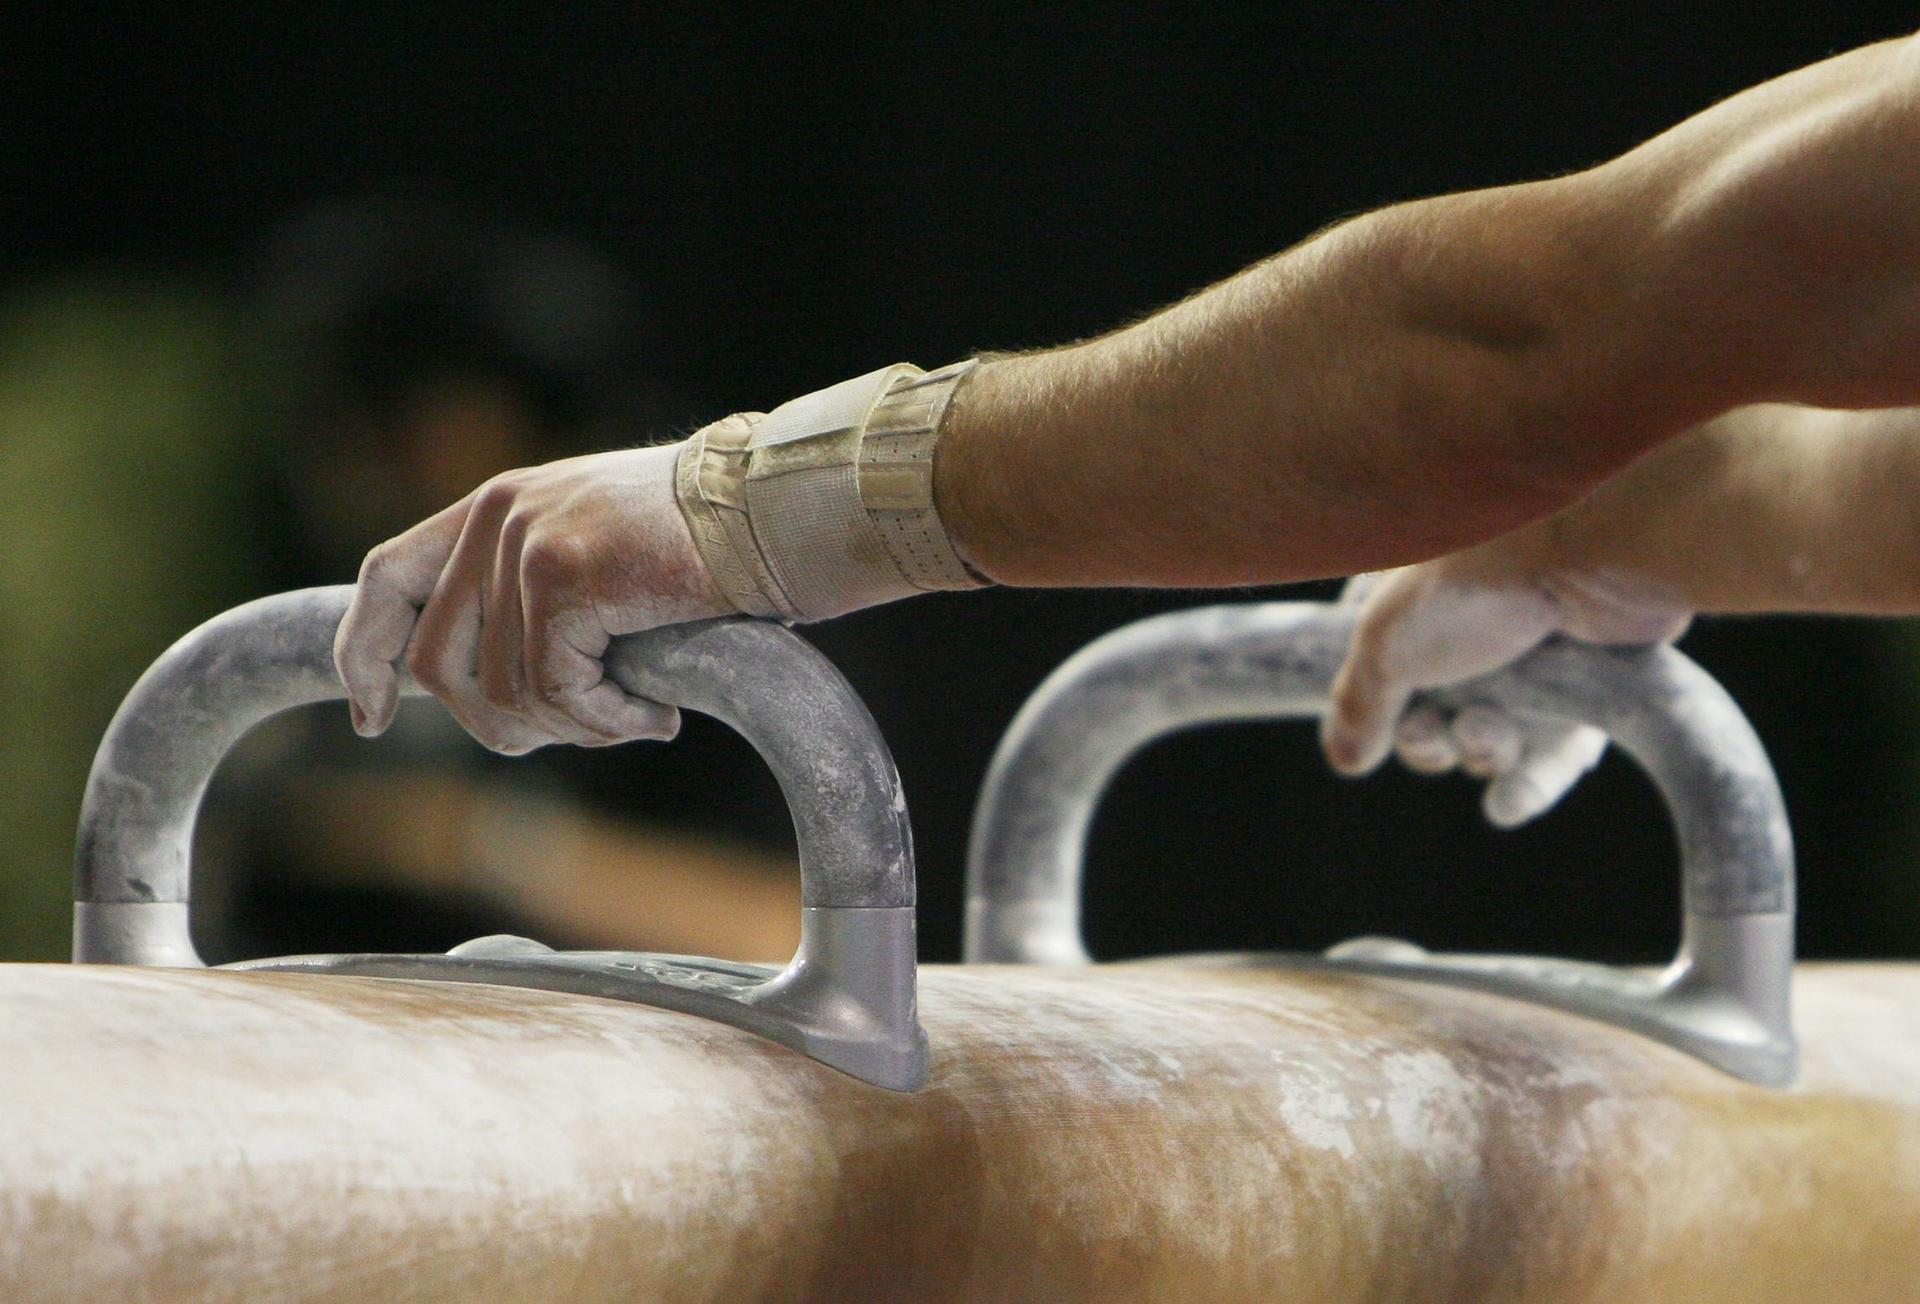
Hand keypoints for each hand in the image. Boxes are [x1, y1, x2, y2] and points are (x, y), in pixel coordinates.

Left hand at [334, 437, 732, 753]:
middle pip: (439, 664)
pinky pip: (556, 690)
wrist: (772, 514)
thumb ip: (533, 601)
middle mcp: (496, 515)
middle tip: (581, 731)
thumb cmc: (706, 549)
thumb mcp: (597, 558)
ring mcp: (525, 543)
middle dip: (501, 724)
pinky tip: (654, 714)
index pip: (388, 578)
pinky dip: (605, 722)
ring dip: (572, 727)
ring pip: (503, 691)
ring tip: (635, 716)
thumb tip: (494, 700)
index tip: (374, 719)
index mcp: (494, 506)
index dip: (366, 653)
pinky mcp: (564, 576)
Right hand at [1319, 537, 1690, 827]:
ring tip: (1488, 736)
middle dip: (1428, 740)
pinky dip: (1530, 782)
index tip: (1374, 717)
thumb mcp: (1388, 644)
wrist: (1592, 550)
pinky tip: (1506, 806)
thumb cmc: (1474, 580)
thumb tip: (1346, 758)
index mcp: (1414, 593)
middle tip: (1434, 732)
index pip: (1377, 660)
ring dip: (1481, 752)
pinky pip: (1556, 749)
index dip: (1372, 699)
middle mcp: (1473, 621)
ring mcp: (1531, 653)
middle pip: (1434, 711)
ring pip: (1495, 735)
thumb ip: (1358, 705)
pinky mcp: (1586, 684)